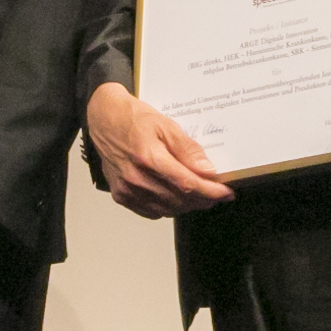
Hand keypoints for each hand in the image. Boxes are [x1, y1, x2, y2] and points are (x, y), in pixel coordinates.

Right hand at [84, 82, 233, 218]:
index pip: (187, 185)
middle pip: (180, 200)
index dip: (211, 192)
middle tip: (216, 193)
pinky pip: (151, 211)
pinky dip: (168, 208)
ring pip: (168, 209)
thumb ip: (188, 149)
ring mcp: (127, 189)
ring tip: (198, 195)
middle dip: (203, 199)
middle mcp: (136, 178)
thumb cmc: (133, 119)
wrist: (104, 120)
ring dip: (187, 205)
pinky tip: (175, 197)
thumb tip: (207, 170)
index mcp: (149, 158)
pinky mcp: (121, 195)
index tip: (226, 193)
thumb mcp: (166, 125)